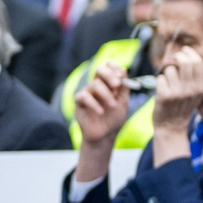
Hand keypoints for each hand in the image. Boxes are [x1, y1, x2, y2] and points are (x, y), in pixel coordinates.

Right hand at [73, 64, 130, 180]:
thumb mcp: (123, 102)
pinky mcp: (79, 102)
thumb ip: (123, 87)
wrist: (105, 135)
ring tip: (113, 106)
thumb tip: (123, 69)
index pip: (108, 67)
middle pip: (99, 70)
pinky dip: (94, 103)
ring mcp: (87, 92)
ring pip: (95, 84)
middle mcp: (97, 85)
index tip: (121, 74)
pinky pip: (84, 96)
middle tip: (117, 85)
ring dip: (106, 95)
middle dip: (109, 76)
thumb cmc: (114, 119)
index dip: (113, 67)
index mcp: (108, 84)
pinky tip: (101, 112)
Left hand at [151, 45, 202, 144]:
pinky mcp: (164, 96)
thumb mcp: (194, 94)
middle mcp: (190, 90)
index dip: (189, 53)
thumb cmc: (181, 107)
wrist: (171, 127)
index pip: (197, 62)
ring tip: (168, 84)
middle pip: (185, 61)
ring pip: (170, 69)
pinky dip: (159, 82)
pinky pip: (160, 78)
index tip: (184, 50)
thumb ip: (193, 78)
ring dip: (166, 73)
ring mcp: (177, 93)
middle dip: (177, 56)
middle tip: (173, 58)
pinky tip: (162, 91)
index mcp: (200, 88)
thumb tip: (185, 56)